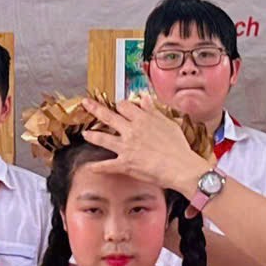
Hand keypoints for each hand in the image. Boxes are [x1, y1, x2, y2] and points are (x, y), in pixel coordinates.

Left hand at [86, 95, 205, 194]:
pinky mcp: (125, 164)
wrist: (180, 167)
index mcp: (142, 119)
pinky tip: (90, 167)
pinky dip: (97, 167)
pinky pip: (107, 165)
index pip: (124, 106)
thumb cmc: (178, 147)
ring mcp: (126, 147)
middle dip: (95, 108)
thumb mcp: (168, 123)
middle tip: (86, 104)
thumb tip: (144, 98)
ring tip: (85, 134)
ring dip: (92, 136)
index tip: (119, 107)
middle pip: (108, 116)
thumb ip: (153, 110)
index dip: (120, 106)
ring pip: (102, 138)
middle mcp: (131, 131)